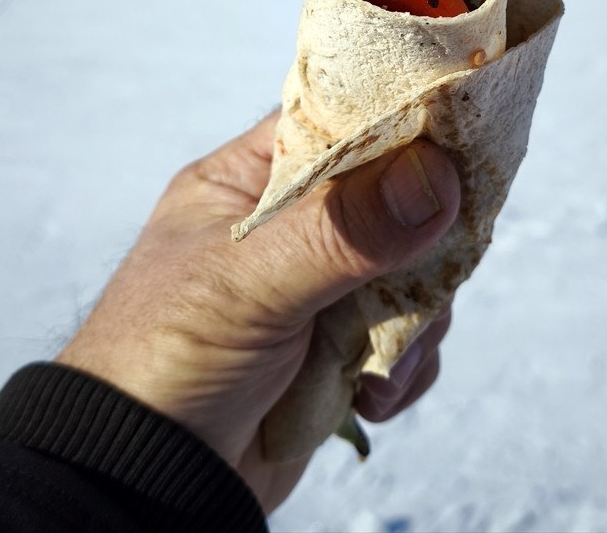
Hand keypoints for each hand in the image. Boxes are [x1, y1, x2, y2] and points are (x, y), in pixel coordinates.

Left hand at [55, 111, 460, 510]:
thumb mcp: (247, 286)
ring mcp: (319, 288)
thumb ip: (340, 232)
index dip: (402, 129)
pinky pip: (407, 337)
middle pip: (396, 201)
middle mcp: (289, 227)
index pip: (340, 125)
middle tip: (422, 283)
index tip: (459, 148)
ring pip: (412, 274)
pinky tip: (370, 397)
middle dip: (419, 249)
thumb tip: (436, 177)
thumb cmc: (165, 362)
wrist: (147, 481)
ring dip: (412, 324)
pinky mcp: (340, 347)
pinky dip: (403, 368)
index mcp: (248, 184)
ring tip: (377, 368)